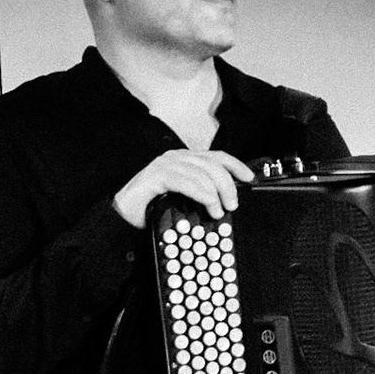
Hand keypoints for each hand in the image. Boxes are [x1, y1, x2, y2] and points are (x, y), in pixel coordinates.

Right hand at [113, 149, 254, 228]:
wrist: (124, 216)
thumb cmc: (154, 208)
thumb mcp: (184, 199)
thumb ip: (202, 194)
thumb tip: (227, 202)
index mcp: (185, 160)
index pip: (217, 157)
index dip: (236, 165)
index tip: (249, 178)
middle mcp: (176, 158)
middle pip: (213, 164)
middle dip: (228, 184)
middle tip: (232, 204)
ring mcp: (165, 165)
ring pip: (201, 172)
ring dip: (215, 193)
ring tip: (218, 210)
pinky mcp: (155, 175)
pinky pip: (185, 180)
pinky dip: (200, 192)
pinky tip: (207, 203)